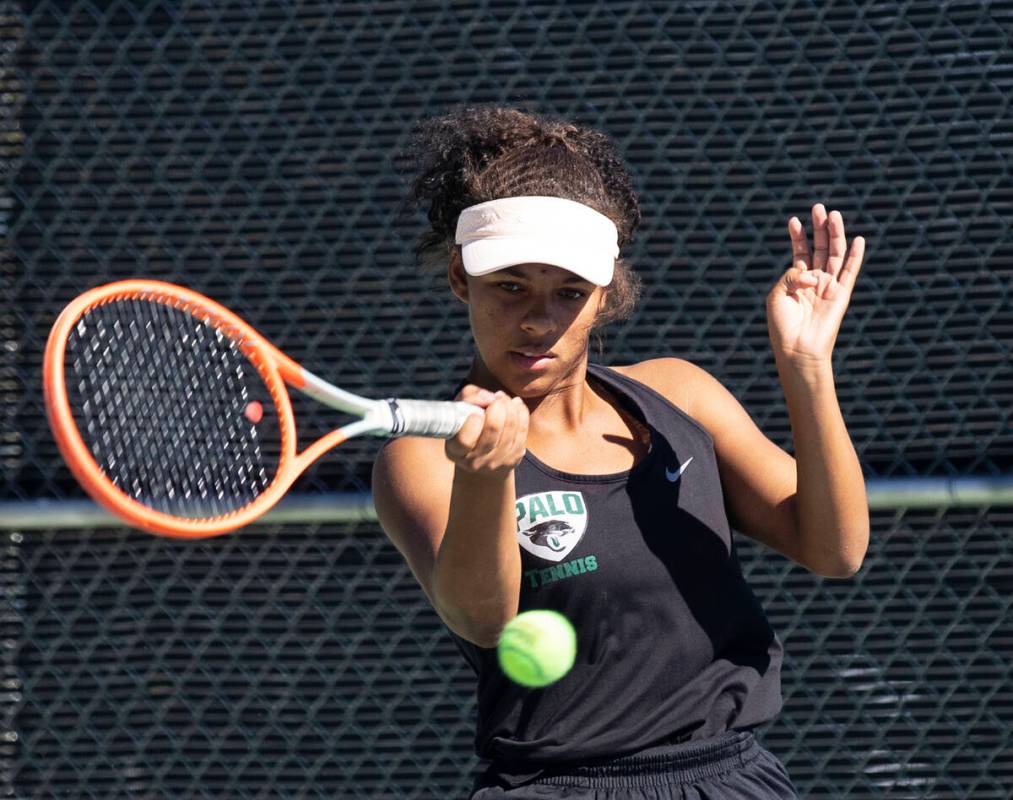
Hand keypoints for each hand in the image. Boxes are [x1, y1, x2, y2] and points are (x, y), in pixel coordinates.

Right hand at [445, 386, 528, 476]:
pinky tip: (515, 404)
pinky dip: (521, 412)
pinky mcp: (514, 459)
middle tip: (495, 398)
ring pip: (511, 427)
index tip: (476, 412)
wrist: (480, 457)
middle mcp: (475, 461)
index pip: (464, 440)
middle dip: (497, 406)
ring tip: (503, 399)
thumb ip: (468, 397)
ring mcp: (496, 462)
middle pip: (493, 429)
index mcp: (456, 451)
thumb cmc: (466, 427)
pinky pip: (523, 430)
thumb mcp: (458, 411)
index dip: (472, 423)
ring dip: (510, 406)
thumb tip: (489, 397)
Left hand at [767, 204, 865, 368]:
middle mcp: (815, 281)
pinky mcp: (841, 295)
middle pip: (820, 248)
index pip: (800, 252)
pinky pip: (850, 272)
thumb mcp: (777, 295)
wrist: (797, 350)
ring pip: (835, 255)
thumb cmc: (782, 326)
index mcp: (796, 281)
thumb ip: (791, 276)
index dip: (798, 236)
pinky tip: (858, 239)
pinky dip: (855, 256)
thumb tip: (812, 273)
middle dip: (819, 228)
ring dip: (835, 234)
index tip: (793, 220)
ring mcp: (829, 287)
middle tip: (818, 207)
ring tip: (833, 214)